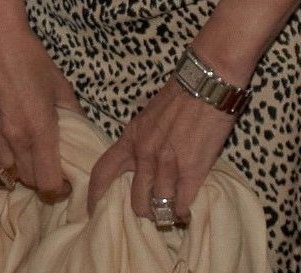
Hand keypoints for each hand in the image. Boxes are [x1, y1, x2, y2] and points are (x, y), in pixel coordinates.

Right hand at [0, 8, 76, 199]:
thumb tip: (80, 133)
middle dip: (44, 181)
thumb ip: (72, 115)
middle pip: (29, 181)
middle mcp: (14, 138)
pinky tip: (9, 150)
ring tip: (30, 159)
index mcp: (39, 130)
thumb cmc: (32, 59)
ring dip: (21, 172)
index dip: (60, 190)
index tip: (67, 183)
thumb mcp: (61, 86)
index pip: (48, 182)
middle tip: (52, 169)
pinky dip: (1, 162)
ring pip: (8, 172)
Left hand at [87, 79, 235, 224]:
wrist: (205, 86)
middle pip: (136, 200)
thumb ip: (141, 141)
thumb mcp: (147, 117)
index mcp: (131, 139)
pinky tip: (185, 210)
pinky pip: (182, 205)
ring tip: (171, 213)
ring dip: (166, 213)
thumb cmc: (178, 97)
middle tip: (152, 211)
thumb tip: (139, 163)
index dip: (96, 195)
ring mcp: (168, 165)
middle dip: (144, 210)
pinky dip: (183, 212)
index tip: (95, 210)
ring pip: (160, 207)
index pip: (103, 172)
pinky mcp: (192, 172)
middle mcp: (145, 155)